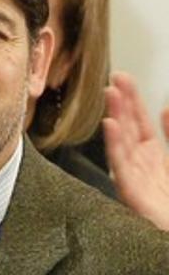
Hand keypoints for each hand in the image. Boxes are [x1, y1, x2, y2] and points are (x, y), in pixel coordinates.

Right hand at [102, 71, 168, 230]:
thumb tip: (167, 108)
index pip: (142, 127)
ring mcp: (137, 182)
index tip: (125, 80)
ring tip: (111, 93)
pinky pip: (121, 167)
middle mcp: (144, 170)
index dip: (134, 103)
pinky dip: (114, 145)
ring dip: (116, 117)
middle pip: (129, 131)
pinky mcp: (134, 196)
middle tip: (115, 79)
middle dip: (122, 104)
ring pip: (123, 144)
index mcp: (158, 163)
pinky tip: (111, 125)